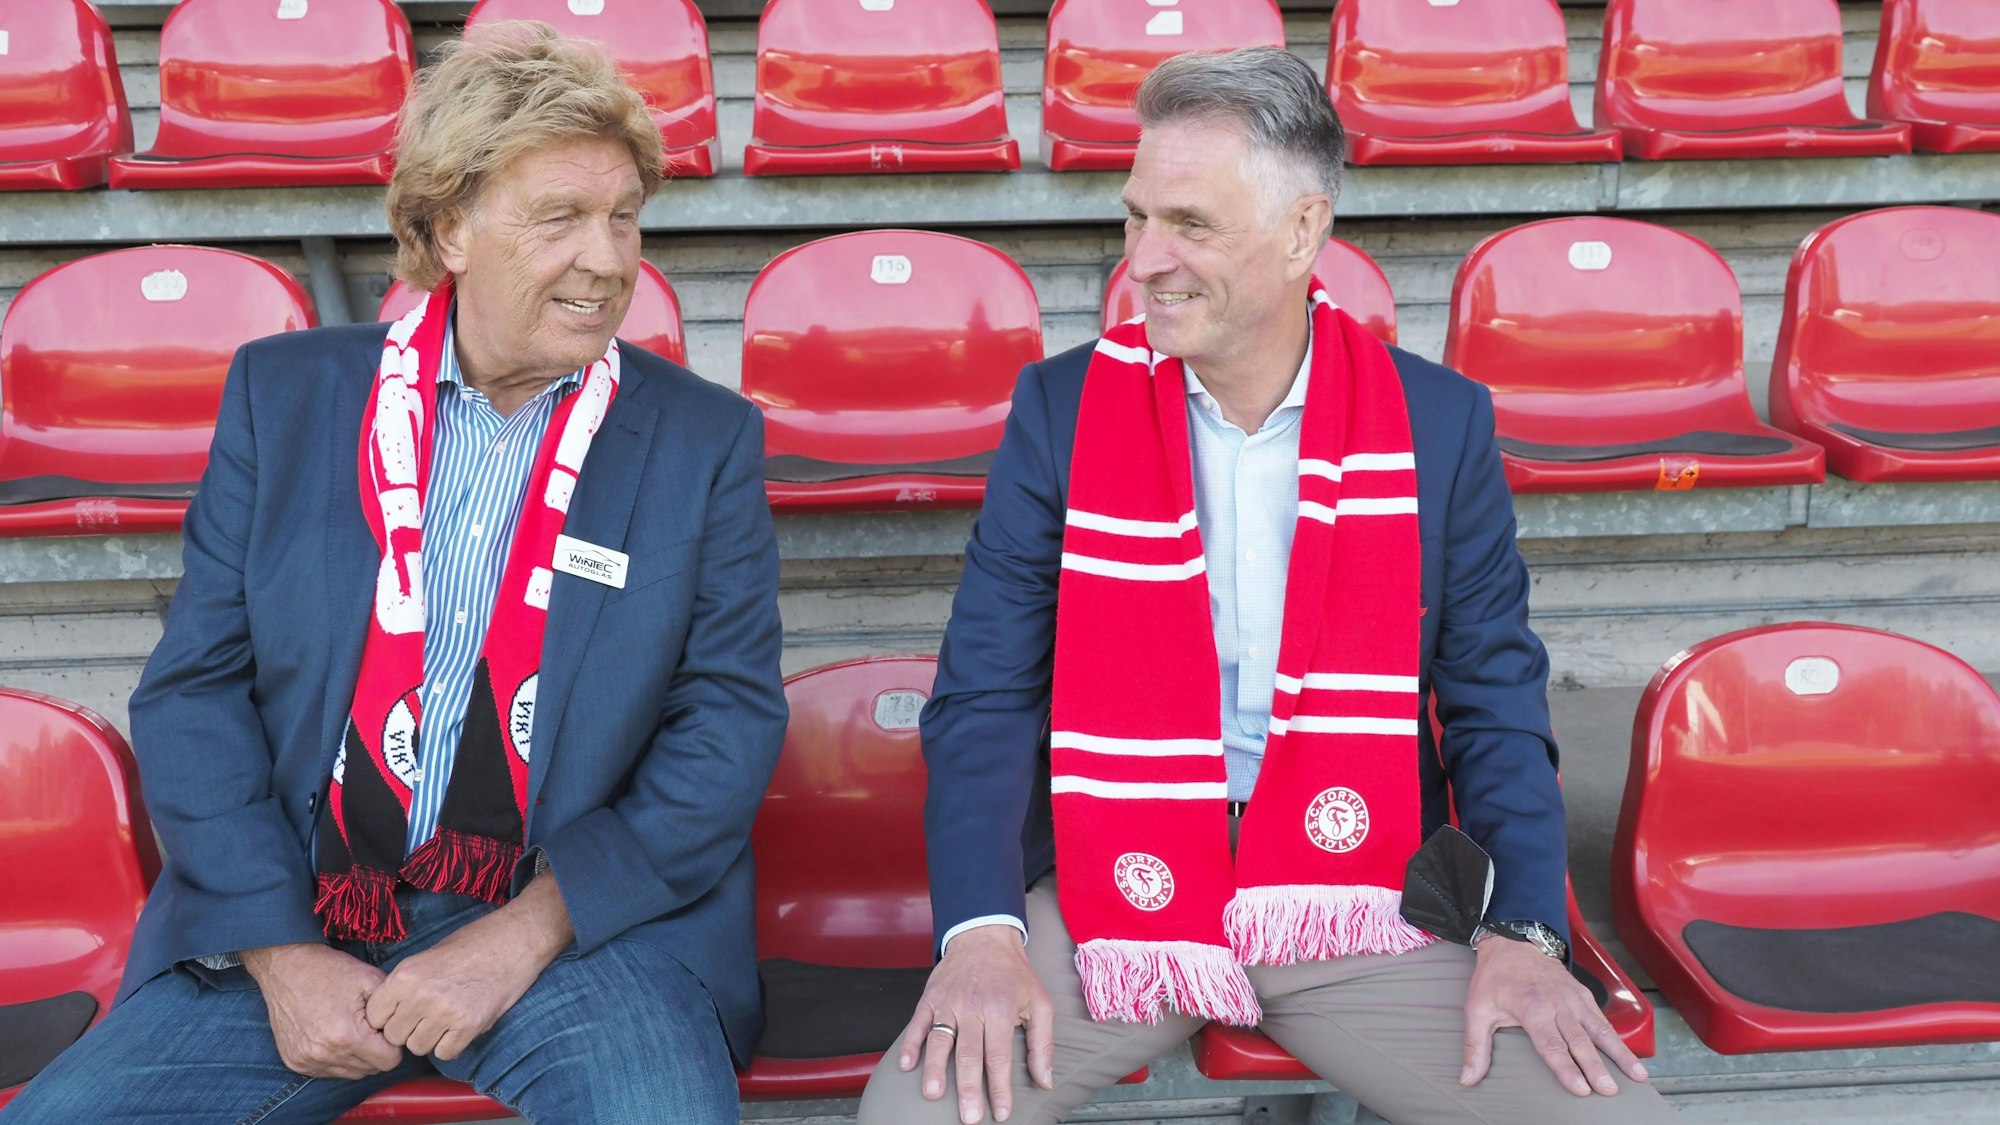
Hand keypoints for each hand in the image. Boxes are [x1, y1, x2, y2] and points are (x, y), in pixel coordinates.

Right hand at [240, 943, 404, 1078]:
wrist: (286, 967)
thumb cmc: (330, 971)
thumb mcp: (371, 980)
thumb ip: (393, 1009)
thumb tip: (402, 1029)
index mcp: (348, 1037)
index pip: (389, 1061)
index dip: (393, 1043)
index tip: (385, 1028)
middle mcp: (325, 1054)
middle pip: (370, 1070)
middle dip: (376, 1051)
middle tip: (368, 1026)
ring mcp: (307, 1061)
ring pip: (350, 1073)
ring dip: (357, 1057)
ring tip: (351, 1029)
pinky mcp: (295, 1061)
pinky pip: (328, 1071)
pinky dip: (336, 1058)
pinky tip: (333, 1034)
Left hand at [365, 875, 572, 1060]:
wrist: (514, 940)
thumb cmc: (471, 944)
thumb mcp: (426, 956)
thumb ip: (405, 985)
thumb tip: (387, 1015)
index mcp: (405, 975)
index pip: (375, 1016)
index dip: (387, 1017)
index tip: (402, 1013)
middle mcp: (421, 995)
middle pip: (395, 1036)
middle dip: (408, 1030)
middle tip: (426, 1017)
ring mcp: (445, 1012)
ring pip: (418, 1047)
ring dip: (429, 1039)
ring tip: (445, 1020)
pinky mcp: (470, 1025)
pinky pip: (445, 1053)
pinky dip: (451, 1044)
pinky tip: (460, 1027)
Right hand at [896, 925, 1053, 1123]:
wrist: (984, 936)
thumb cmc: (1014, 975)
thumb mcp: (1039, 1003)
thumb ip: (1042, 1043)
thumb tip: (1045, 1081)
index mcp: (1001, 1009)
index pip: (999, 1055)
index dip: (1000, 1087)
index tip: (1000, 1113)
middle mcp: (973, 1007)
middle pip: (969, 1053)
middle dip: (968, 1088)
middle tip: (968, 1116)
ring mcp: (949, 1002)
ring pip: (940, 1039)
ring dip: (935, 1068)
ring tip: (933, 1094)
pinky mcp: (930, 997)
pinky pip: (917, 1023)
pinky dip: (910, 1043)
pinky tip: (906, 1064)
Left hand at [1460, 936, 1648, 1096]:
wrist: (1514, 942)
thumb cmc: (1494, 978)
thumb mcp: (1477, 1009)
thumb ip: (1475, 1046)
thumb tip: (1466, 1079)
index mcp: (1532, 1008)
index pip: (1551, 1044)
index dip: (1566, 1067)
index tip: (1580, 1088)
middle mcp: (1558, 1004)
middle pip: (1579, 1040)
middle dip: (1596, 1067)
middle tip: (1609, 1090)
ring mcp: (1574, 999)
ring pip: (1600, 1030)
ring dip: (1619, 1053)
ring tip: (1638, 1075)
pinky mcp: (1584, 996)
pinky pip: (1603, 1020)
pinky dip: (1618, 1039)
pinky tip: (1631, 1057)